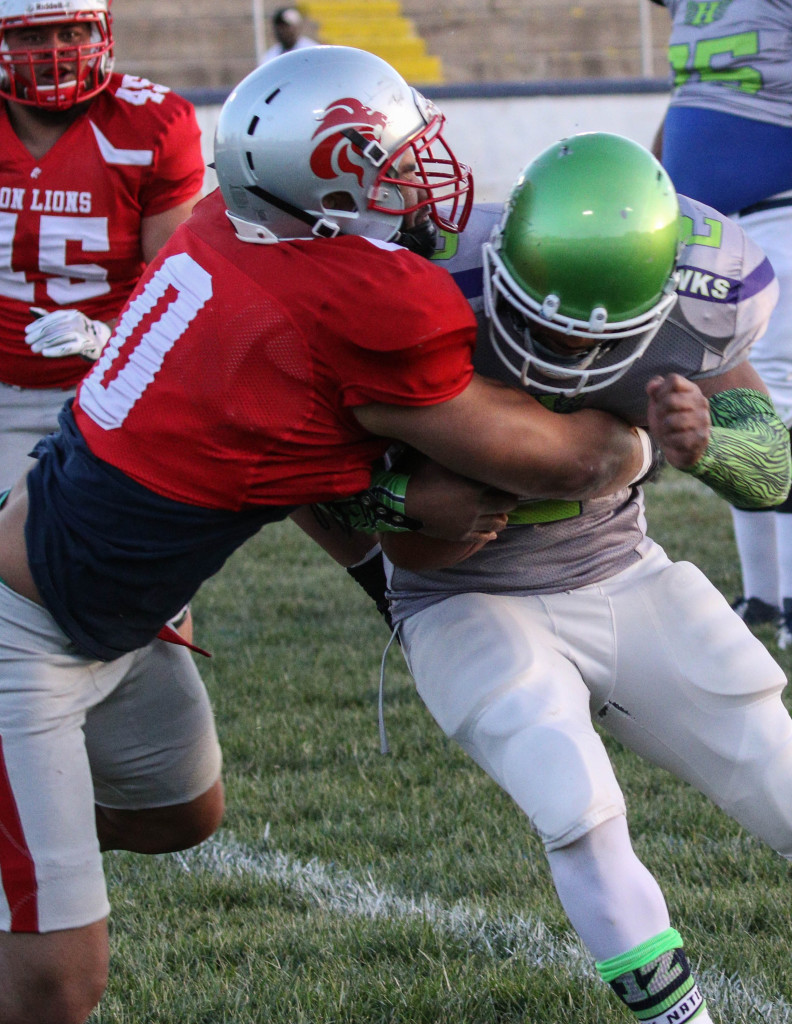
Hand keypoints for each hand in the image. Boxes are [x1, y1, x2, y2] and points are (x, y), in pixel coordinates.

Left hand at [25, 308, 111, 361]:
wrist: (104, 343)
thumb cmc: (80, 333)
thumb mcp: (66, 323)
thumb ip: (49, 318)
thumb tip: (31, 309)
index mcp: (71, 314)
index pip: (51, 318)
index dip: (37, 324)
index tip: (27, 332)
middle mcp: (77, 321)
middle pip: (54, 328)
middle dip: (38, 335)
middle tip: (28, 342)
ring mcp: (83, 333)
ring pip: (59, 337)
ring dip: (44, 343)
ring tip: (34, 349)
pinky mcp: (87, 345)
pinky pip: (68, 348)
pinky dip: (55, 350)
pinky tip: (45, 353)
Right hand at [403, 455, 517, 541]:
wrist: (401, 503)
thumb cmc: (419, 476)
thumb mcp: (439, 458)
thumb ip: (458, 451)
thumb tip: (467, 435)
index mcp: (475, 484)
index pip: (504, 481)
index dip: (507, 476)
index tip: (506, 472)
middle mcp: (478, 504)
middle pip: (509, 503)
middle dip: (509, 497)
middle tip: (505, 492)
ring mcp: (471, 522)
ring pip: (500, 522)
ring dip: (501, 515)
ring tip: (498, 510)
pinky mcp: (461, 534)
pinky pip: (483, 536)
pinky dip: (490, 532)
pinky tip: (492, 530)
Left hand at [646, 373, 710, 468]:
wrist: (679, 447)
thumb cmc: (669, 421)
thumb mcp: (658, 403)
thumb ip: (655, 390)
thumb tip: (652, 387)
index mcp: (692, 390)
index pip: (673, 380)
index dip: (660, 391)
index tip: (660, 401)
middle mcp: (701, 402)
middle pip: (670, 400)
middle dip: (659, 412)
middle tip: (663, 419)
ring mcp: (704, 420)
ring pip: (671, 421)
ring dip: (664, 429)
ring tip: (669, 431)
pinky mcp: (702, 438)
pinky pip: (676, 438)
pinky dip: (670, 441)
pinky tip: (675, 441)